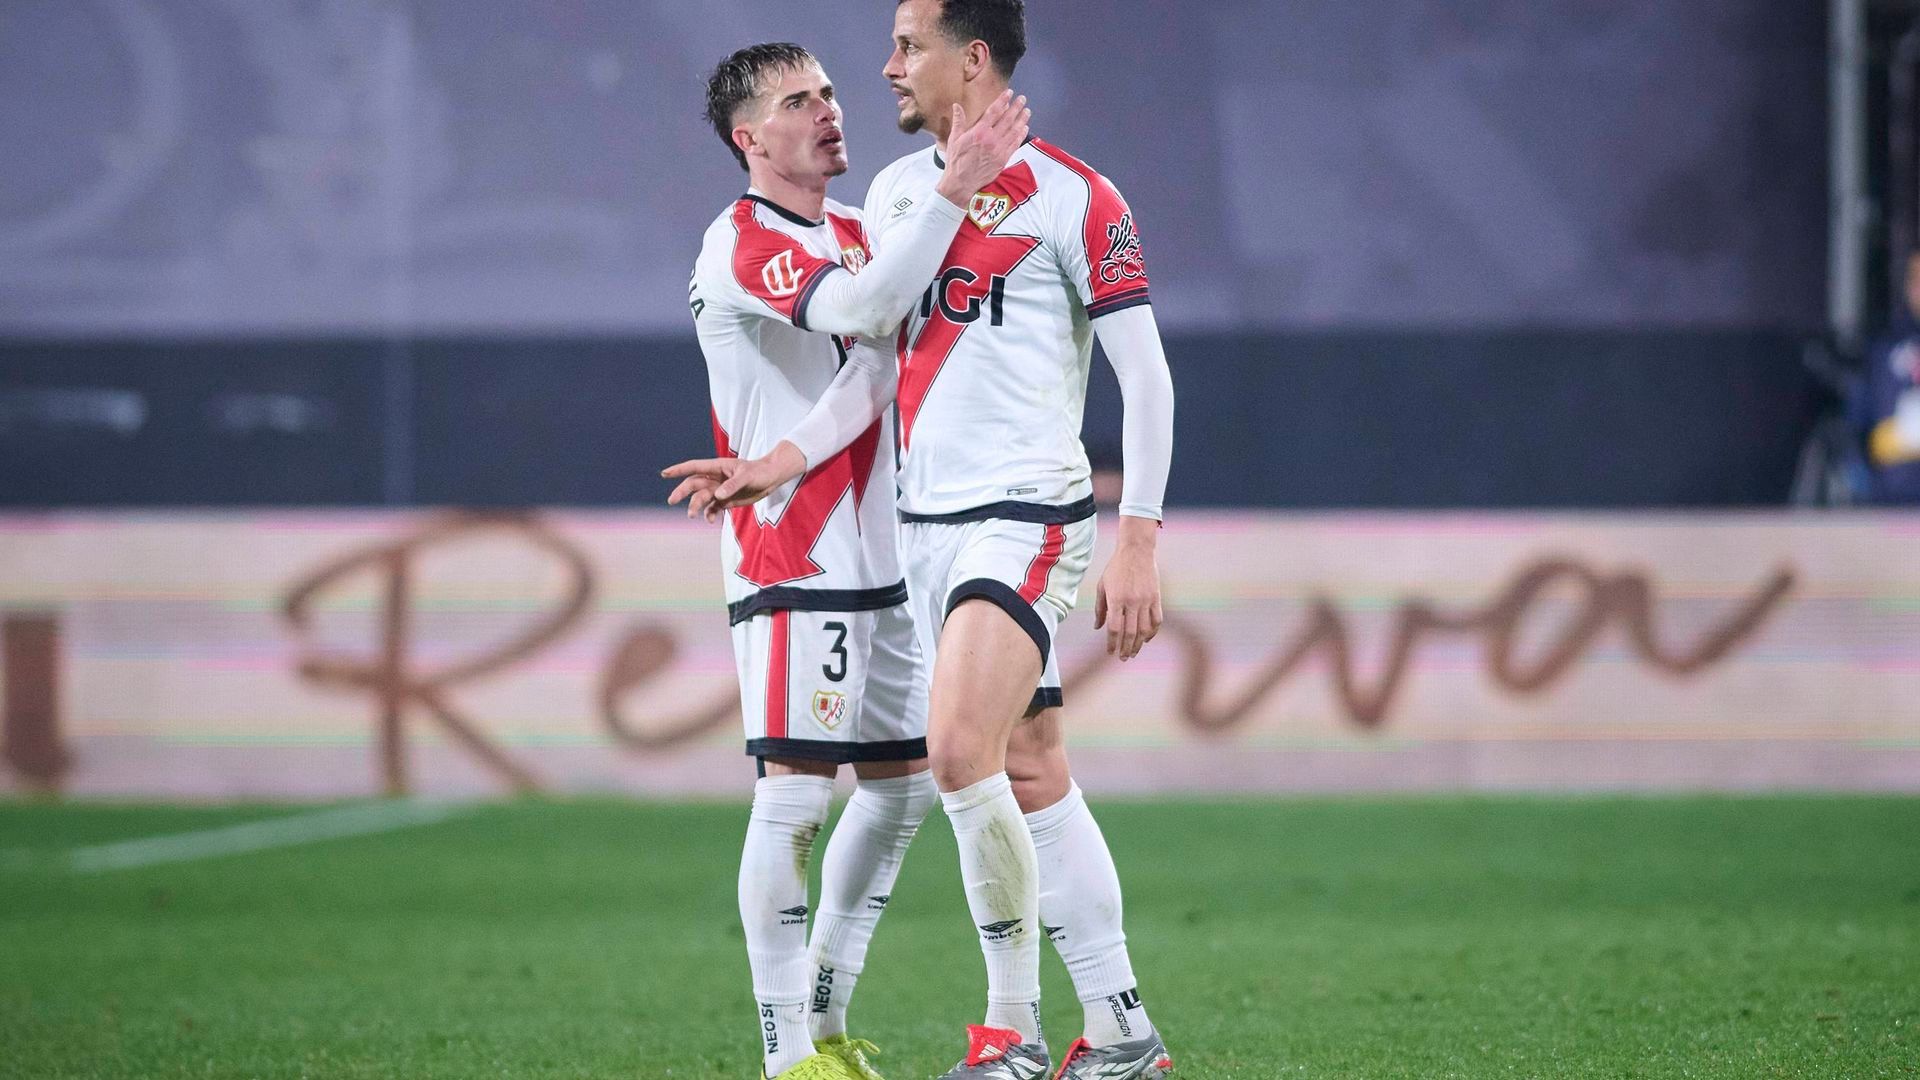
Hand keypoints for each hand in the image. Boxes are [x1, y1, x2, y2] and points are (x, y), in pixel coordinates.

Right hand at [662, 441, 808, 521]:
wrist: (771, 478)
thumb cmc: (759, 472)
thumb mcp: (747, 476)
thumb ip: (732, 485)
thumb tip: (717, 495)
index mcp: (717, 467)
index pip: (694, 467)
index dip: (679, 470)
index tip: (664, 473)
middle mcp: (715, 479)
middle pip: (693, 484)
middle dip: (682, 492)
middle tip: (671, 501)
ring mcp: (720, 490)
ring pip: (702, 498)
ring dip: (695, 506)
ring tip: (692, 516)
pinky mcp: (726, 501)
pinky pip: (712, 508)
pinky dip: (709, 515)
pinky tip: (710, 520)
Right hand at [935, 89, 1030, 208]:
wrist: (961, 183)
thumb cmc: (956, 160)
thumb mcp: (954, 139)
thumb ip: (958, 121)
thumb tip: (956, 106)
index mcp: (979, 132)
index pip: (994, 111)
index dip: (1003, 101)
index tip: (1009, 93)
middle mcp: (991, 139)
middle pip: (1007, 119)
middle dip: (1016, 107)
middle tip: (1022, 99)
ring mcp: (999, 149)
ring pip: (1014, 131)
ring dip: (1022, 119)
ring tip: (1027, 111)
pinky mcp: (1003, 159)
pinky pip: (1015, 144)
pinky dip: (1020, 135)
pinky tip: (1024, 128)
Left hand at [1093, 516, 1162, 660]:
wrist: (1136, 551)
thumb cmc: (1116, 568)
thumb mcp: (1102, 586)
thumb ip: (1100, 608)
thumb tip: (1097, 627)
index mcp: (1116, 599)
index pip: (1114, 628)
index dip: (1111, 643)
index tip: (1110, 652)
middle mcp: (1132, 602)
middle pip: (1130, 632)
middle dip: (1126, 648)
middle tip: (1123, 658)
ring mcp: (1146, 600)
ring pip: (1144, 629)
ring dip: (1139, 644)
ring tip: (1133, 652)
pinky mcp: (1156, 597)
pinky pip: (1156, 620)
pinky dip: (1152, 632)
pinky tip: (1147, 639)